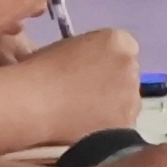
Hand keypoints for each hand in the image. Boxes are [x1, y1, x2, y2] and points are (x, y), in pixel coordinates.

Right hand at [24, 28, 146, 128]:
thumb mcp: (66, 46)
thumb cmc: (41, 71)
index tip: (87, 70)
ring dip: (113, 103)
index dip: (103, 60)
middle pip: (126, 73)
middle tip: (84, 92)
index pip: (122, 47)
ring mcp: (132, 95)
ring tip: (83, 112)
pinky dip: (109, 124)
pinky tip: (88, 126)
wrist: (34, 104)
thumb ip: (88, 52)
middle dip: (111, 81)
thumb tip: (89, 66)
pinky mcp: (127, 122)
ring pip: (127, 98)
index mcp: (117, 40)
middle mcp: (131, 65)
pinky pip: (122, 121)